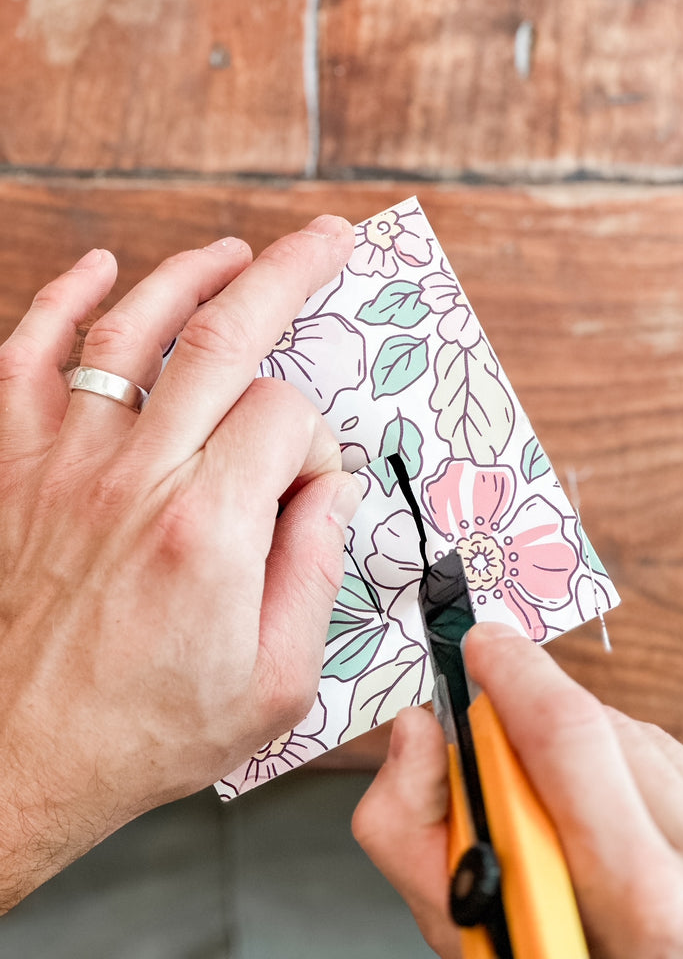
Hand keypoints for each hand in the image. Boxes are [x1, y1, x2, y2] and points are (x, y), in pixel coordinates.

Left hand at [0, 216, 360, 912]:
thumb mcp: (273, 684)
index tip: (307, 484)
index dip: (313, 441)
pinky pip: (26, 357)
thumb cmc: (141, 734)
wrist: (15, 764)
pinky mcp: (13, 471)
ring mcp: (65, 464)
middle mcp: (137, 478)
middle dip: (288, 274)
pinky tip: (95, 270)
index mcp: (209, 530)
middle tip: (324, 241)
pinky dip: (58, 300)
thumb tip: (328, 490)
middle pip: (224, 335)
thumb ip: (314, 573)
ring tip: (232, 252)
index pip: (286, 420)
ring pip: (129, 328)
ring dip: (189, 275)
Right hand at [354, 623, 682, 957]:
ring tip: (580, 828)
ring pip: (637, 733)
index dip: (516, 674)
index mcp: (646, 900)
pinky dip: (633, 772)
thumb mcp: (479, 938)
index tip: (482, 648)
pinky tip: (626, 826)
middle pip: (598, 724)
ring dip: (590, 752)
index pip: (569, 734)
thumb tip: (419, 728)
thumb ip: (415, 833)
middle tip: (512, 777)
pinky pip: (676, 755)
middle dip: (538, 724)